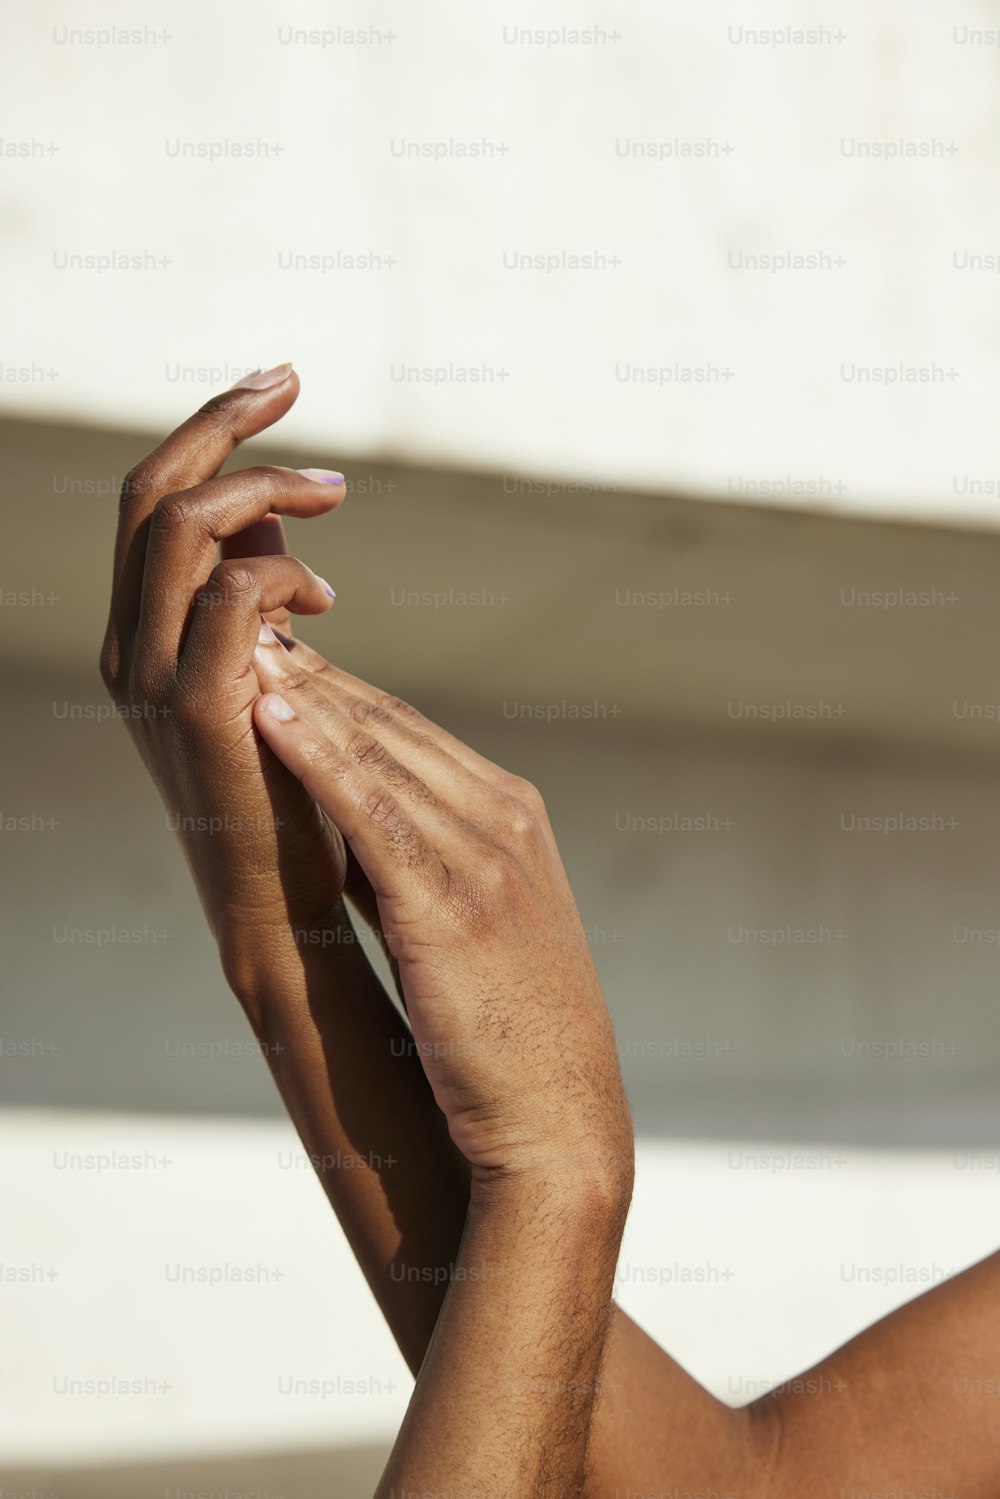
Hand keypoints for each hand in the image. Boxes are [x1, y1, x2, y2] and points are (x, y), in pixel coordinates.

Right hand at [99, 364, 349, 995]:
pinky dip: (278, 574)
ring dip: (261, 489)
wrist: (281, 905)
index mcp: (141, 635)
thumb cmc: (285, 791)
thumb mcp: (264, 674)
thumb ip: (255, 596)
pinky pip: (230, 602)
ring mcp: (160, 682)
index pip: (152, 502)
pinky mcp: (209, 714)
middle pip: (150, 494)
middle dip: (222, 422)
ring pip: (179, 531)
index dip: (208, 430)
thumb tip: (274, 514)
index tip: (277, 384)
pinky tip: (323, 597)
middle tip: (292, 379)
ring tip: (333, 495)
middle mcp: (132, 650)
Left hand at [249, 640, 634, 1198]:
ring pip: (377, 750)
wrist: (559, 1124)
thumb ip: (417, 862)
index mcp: (513, 819)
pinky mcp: (451, 902)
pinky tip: (267, 715)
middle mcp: (505, 819)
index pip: (411, 731)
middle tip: (243, 619)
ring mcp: (485, 856)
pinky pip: (370, 809)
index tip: (277, 652)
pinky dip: (315, 756)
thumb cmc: (511, 1036)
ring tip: (240, 643)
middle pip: (391, 725)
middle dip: (313, 671)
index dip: (337, 687)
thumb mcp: (474, 924)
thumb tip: (343, 820)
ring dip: (304, 692)